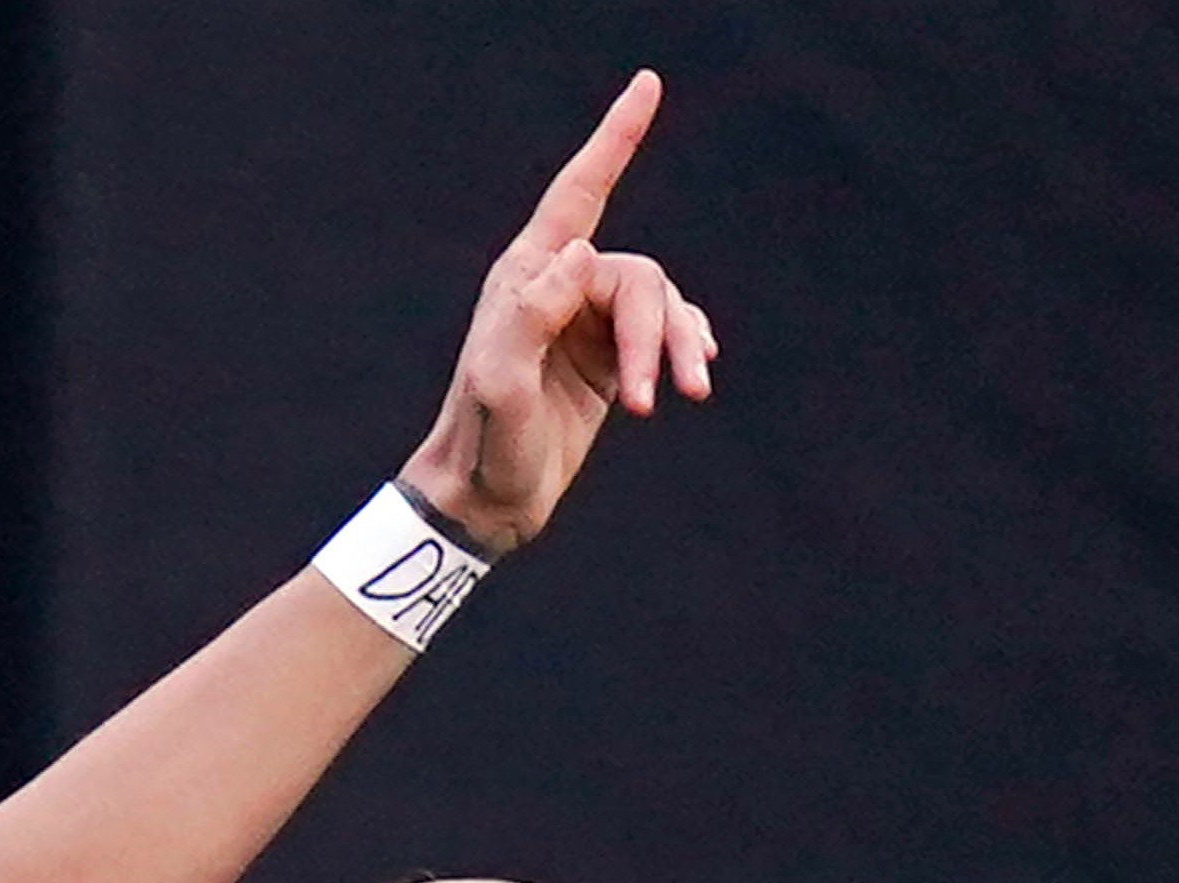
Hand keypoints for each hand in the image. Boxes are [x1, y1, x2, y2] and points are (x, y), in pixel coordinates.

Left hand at [397, 70, 718, 556]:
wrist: (487, 500)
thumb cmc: (484, 440)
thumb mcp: (501, 380)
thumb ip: (533, 314)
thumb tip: (583, 253)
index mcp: (527, 278)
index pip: (580, 193)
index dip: (614, 139)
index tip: (648, 86)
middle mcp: (559, 288)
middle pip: (638, 278)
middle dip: (654, 336)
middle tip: (644, 404)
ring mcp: (587, 322)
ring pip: (660, 307)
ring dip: (674, 352)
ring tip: (680, 401)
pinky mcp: (609, 358)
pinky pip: (666, 331)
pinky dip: (685, 350)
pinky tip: (694, 377)